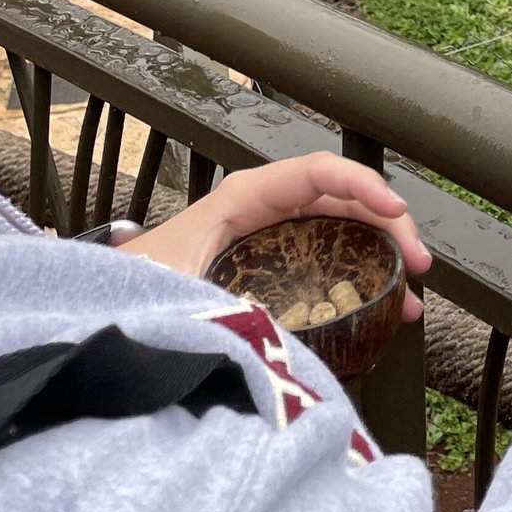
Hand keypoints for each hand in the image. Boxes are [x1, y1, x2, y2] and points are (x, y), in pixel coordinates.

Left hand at [120, 153, 433, 320]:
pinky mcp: (268, 273)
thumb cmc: (126, 291)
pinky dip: (359, 279)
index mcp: (241, 200)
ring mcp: (267, 241)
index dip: (363, 186)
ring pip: (340, 232)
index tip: (396, 214)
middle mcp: (260, 212)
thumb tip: (276, 338)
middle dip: (388, 225)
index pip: (316, 173)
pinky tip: (381, 309)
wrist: (92, 314)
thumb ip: (219, 308)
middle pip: (340, 202)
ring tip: (412, 295)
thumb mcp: (175, 292)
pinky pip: (324, 263)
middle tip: (419, 264)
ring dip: (381, 255)